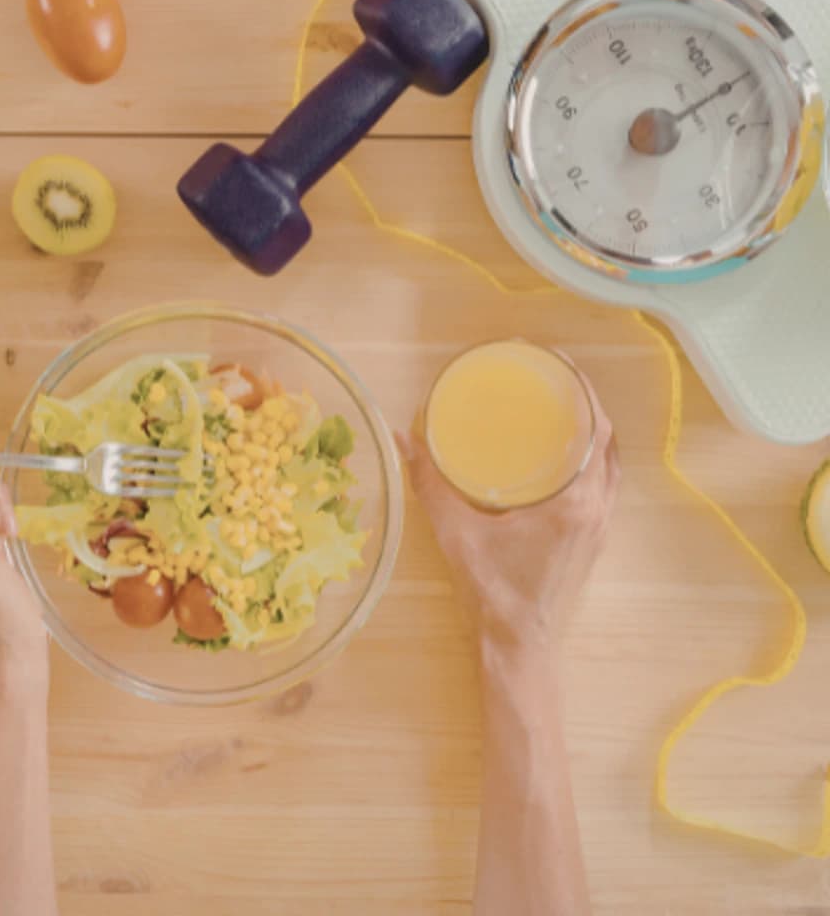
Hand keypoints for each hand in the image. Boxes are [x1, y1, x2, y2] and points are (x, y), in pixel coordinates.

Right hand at [399, 373, 618, 650]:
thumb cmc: (492, 592)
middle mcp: (597, 509)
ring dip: (594, 432)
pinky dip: (592, 459)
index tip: (562, 364)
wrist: (520, 648)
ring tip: (563, 408)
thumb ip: (430, 483)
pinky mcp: (594, 539)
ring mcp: (600, 526)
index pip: (596, 431)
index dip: (584, 392)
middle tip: (556, 378)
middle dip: (587, 404)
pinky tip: (562, 454)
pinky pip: (603, 484)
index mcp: (574, 502)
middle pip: (608, 441)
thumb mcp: (455, 533)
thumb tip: (402, 437)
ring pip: (610, 464)